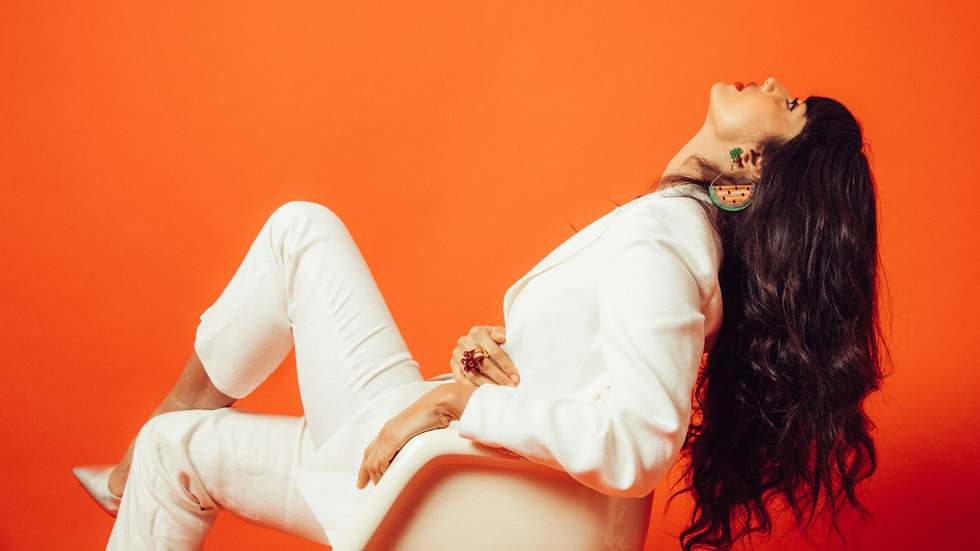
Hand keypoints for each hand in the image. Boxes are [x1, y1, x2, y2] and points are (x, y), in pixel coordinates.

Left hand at [357, 383, 474, 487]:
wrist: (439, 404)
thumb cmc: (435, 416)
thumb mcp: (419, 433)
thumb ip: (412, 444)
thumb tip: (415, 458)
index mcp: (390, 429)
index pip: (371, 450)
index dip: (365, 466)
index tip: (362, 480)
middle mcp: (386, 431)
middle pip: (368, 458)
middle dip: (367, 475)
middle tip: (372, 488)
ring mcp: (388, 434)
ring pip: (373, 462)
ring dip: (379, 477)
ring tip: (387, 487)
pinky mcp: (394, 438)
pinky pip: (381, 461)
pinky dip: (383, 472)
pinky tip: (390, 479)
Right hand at [451, 326, 519, 386]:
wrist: (474, 340)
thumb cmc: (490, 338)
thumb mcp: (496, 331)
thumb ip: (500, 332)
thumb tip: (500, 337)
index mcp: (478, 332)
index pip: (494, 352)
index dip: (506, 366)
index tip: (515, 378)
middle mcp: (465, 342)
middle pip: (483, 364)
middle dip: (498, 377)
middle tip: (509, 387)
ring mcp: (457, 354)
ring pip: (472, 374)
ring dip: (487, 385)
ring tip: (499, 391)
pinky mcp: (453, 364)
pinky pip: (461, 380)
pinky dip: (473, 388)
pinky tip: (484, 392)